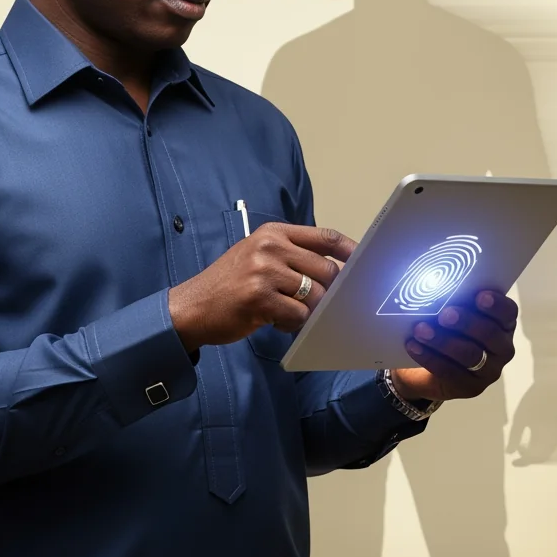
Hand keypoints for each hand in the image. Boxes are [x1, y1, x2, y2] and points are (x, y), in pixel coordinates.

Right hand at [168, 224, 356, 352]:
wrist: (192, 307)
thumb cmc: (229, 284)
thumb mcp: (257, 256)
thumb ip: (292, 256)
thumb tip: (336, 269)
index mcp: (273, 232)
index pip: (324, 236)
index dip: (350, 250)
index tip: (365, 264)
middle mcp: (269, 246)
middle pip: (326, 269)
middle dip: (329, 291)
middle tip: (320, 305)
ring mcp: (264, 271)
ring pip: (315, 294)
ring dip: (309, 311)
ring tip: (289, 313)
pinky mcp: (259, 297)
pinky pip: (298, 314)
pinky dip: (294, 324)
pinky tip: (278, 322)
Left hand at [390, 290, 517, 402]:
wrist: (427, 368)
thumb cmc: (445, 330)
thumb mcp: (450, 313)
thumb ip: (452, 301)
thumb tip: (436, 285)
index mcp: (502, 323)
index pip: (508, 312)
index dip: (496, 304)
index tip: (479, 295)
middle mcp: (502, 347)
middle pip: (490, 334)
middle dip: (467, 322)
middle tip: (445, 314)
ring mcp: (489, 371)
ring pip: (471, 355)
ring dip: (444, 341)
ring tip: (420, 329)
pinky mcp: (471, 387)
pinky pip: (451, 373)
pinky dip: (430, 358)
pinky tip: (413, 346)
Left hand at [506, 381, 556, 465]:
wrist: (551, 384)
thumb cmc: (533, 401)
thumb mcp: (520, 418)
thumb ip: (514, 436)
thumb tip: (509, 453)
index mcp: (546, 439)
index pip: (535, 458)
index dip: (524, 462)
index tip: (512, 462)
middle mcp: (555, 439)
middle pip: (542, 456)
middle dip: (529, 457)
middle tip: (516, 452)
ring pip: (546, 449)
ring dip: (534, 450)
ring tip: (520, 443)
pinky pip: (549, 441)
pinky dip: (539, 443)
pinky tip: (529, 435)